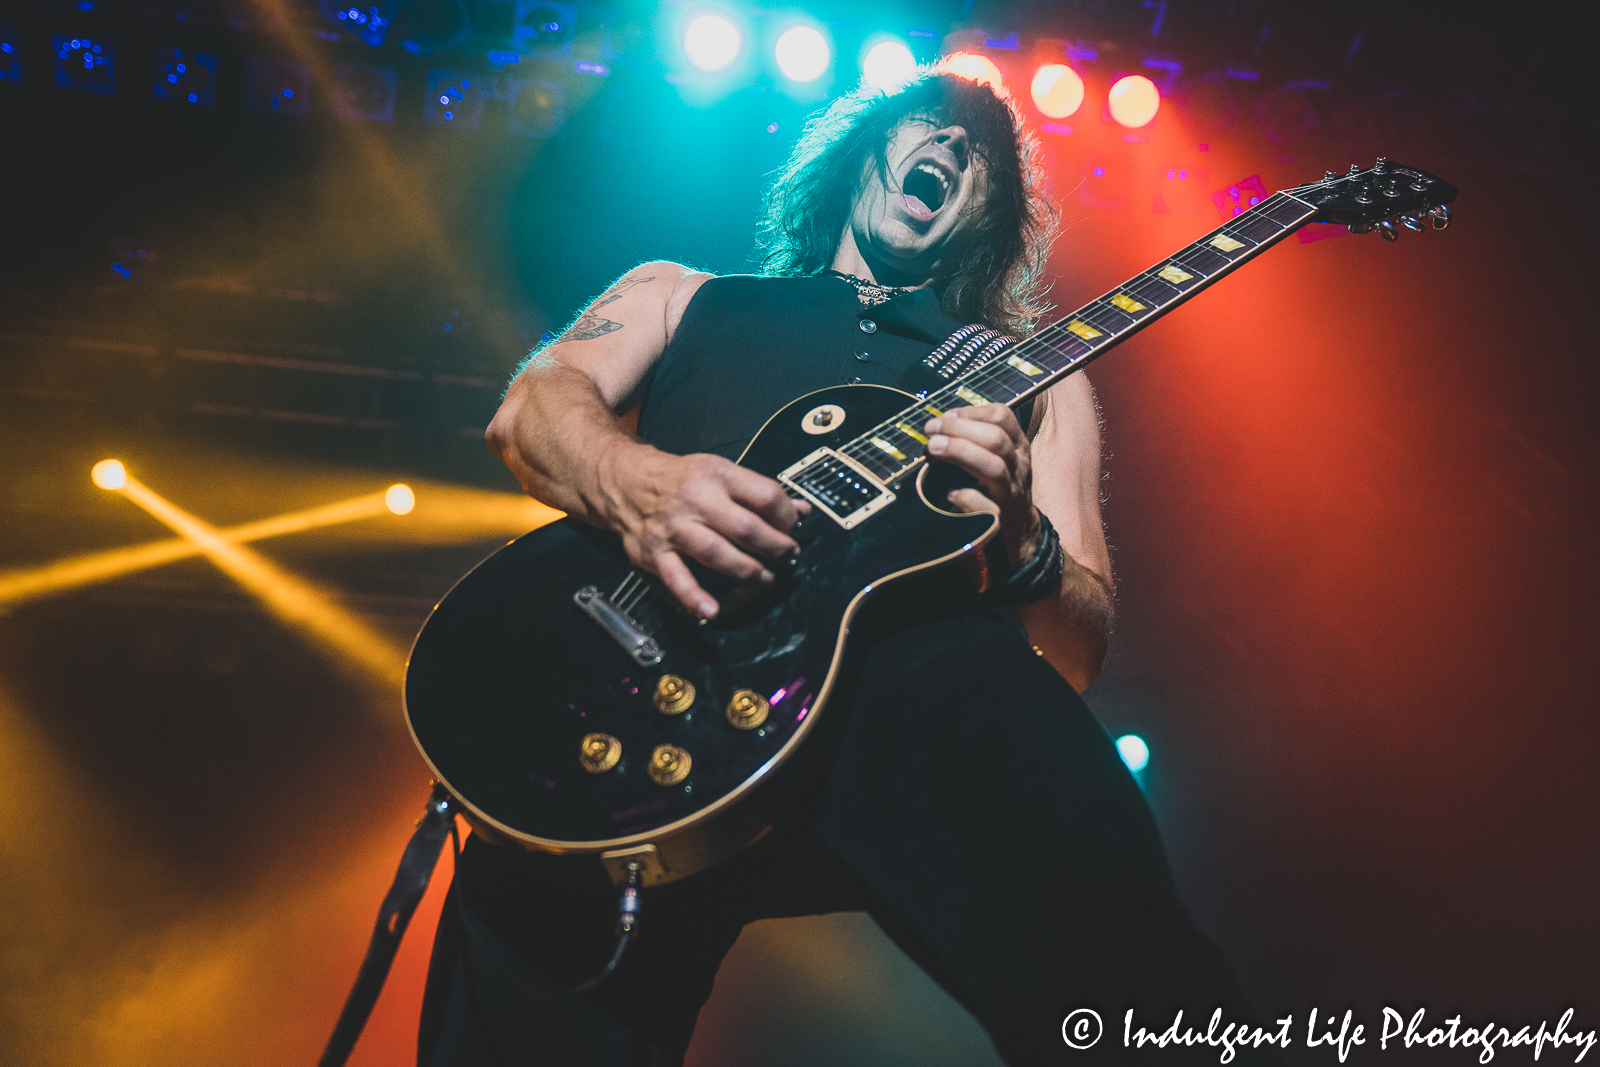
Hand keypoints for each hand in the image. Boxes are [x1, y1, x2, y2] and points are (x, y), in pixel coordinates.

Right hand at [601, 445, 810, 619]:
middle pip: (746, 528)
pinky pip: (676, 578)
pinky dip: (693, 597)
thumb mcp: (722, 473)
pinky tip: (712, 611)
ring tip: (763, 579)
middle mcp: (696, 499)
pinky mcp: (655, 552)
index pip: (766, 496)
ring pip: (716, 553)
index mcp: (718, 474)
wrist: (627, 483)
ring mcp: (674, 527)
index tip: (792, 529)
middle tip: (786, 557)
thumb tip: (803, 512)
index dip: (787, 517)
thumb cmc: (684, 481)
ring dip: (747, 572)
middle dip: (775, 548)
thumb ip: (760, 493)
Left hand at [924, 404, 1040, 566]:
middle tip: (931, 430)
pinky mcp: (1001, 521)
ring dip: (960, 452)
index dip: (971, 412)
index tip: (945, 416)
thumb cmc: (1000, 490)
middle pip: (996, 439)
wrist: (1021, 534)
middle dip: (959, 429)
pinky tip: (950, 494)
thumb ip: (978, 441)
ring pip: (994, 468)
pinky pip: (987, 508)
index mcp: (1018, 448)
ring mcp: (1011, 495)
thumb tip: (939, 425)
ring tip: (933, 448)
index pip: (1002, 417)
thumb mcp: (999, 459)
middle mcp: (1019, 468)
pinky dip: (967, 498)